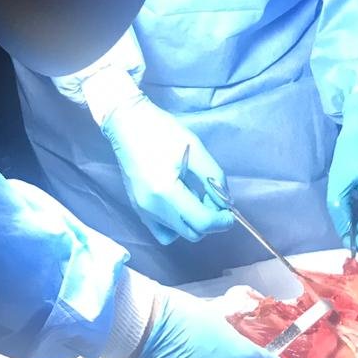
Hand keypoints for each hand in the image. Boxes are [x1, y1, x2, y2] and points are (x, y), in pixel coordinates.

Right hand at [100, 94, 234, 243]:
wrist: (128, 123)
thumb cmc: (161, 131)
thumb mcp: (195, 148)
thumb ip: (213, 177)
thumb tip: (224, 202)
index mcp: (166, 191)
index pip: (202, 222)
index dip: (222, 220)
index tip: (229, 209)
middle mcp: (152, 208)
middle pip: (192, 233)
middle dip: (209, 220)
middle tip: (211, 197)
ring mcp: (142, 210)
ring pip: (178, 234)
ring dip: (193, 223)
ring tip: (193, 197)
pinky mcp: (138, 208)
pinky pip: (162, 231)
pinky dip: (176, 225)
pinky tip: (179, 204)